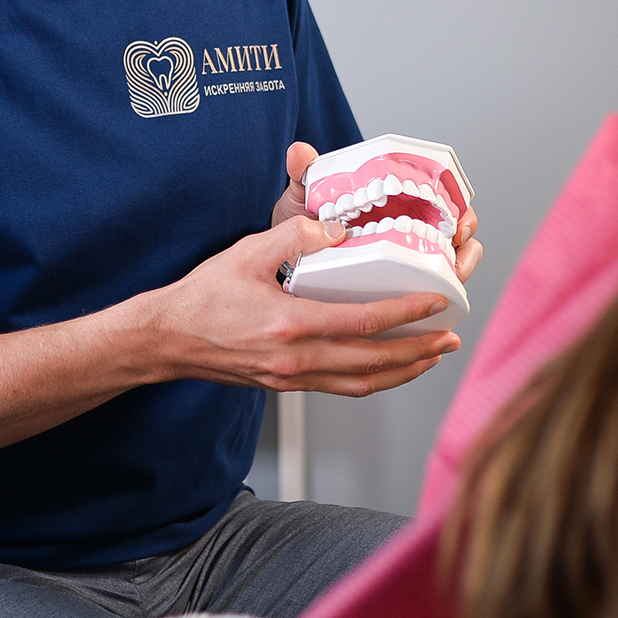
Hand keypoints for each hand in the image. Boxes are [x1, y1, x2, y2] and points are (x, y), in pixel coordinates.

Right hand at [131, 214, 460, 395]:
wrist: (167, 339)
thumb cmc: (202, 297)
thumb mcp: (247, 252)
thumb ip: (295, 237)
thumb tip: (338, 230)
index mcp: (290, 324)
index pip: (364, 321)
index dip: (406, 313)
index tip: (435, 303)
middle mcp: (297, 360)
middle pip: (374, 362)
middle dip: (418, 351)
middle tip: (450, 338)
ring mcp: (292, 378)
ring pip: (361, 383)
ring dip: (402, 372)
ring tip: (430, 357)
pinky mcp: (286, 385)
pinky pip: (341, 387)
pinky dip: (372, 380)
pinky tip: (385, 368)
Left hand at [270, 142, 484, 284]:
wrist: (284, 255)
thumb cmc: (303, 219)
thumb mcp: (305, 194)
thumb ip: (305, 171)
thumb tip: (299, 151)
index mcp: (398, 198)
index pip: (445, 196)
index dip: (460, 206)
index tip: (457, 219)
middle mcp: (410, 226)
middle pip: (457, 232)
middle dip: (466, 242)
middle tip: (456, 247)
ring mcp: (407, 257)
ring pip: (450, 264)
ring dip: (458, 269)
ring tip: (449, 276)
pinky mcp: (398, 285)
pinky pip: (426, 292)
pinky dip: (434, 295)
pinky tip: (429, 303)